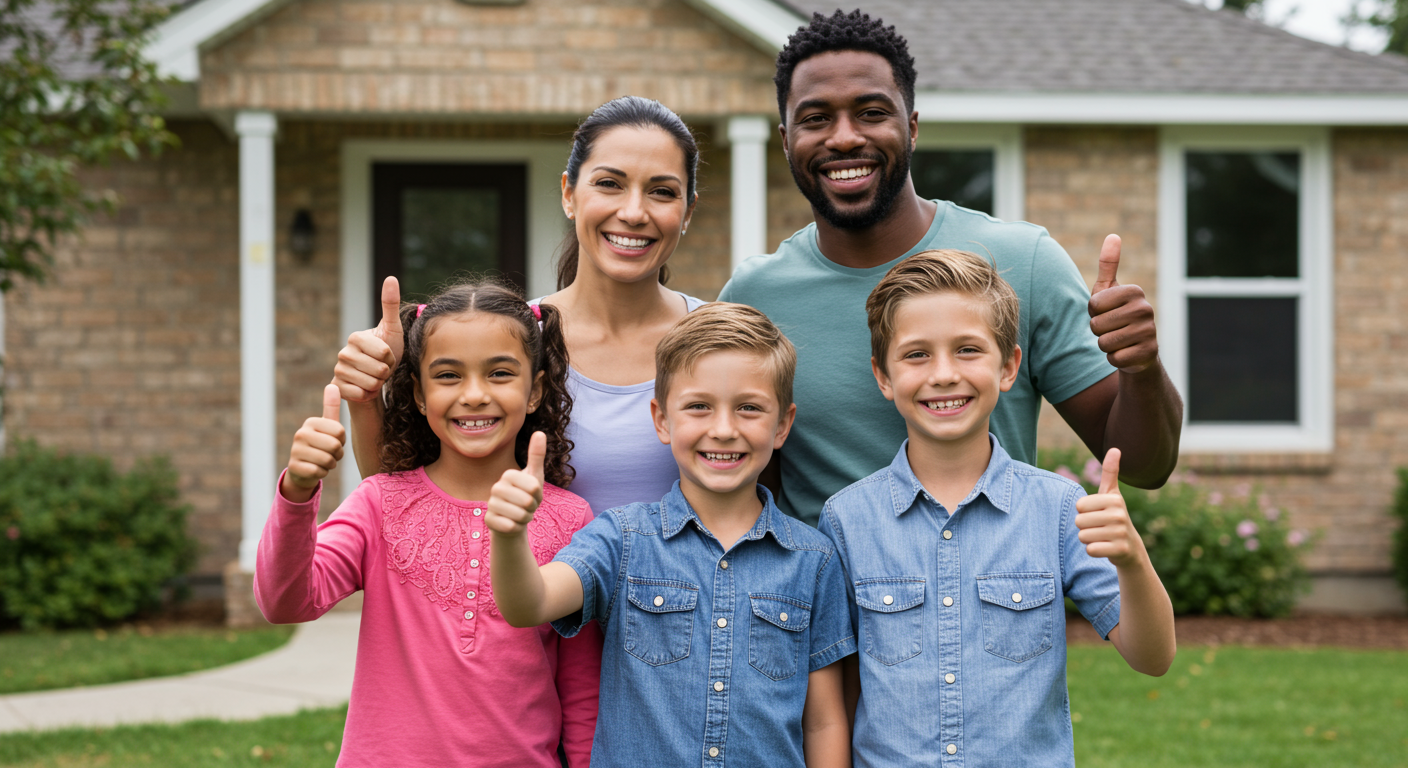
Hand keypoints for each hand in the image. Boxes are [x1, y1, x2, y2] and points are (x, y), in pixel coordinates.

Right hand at [282, 384, 346, 502]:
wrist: (303, 470)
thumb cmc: (320, 445)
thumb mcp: (327, 426)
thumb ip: (331, 408)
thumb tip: (333, 386)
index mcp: (311, 422)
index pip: (340, 432)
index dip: (342, 441)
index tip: (333, 441)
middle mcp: (300, 434)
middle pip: (335, 446)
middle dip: (337, 454)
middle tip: (330, 454)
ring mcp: (295, 450)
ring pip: (328, 460)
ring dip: (331, 464)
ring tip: (323, 461)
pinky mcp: (294, 467)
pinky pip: (320, 472)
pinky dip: (322, 473)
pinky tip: (315, 469)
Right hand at [332, 276, 402, 403]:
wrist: (377, 378)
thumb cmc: (387, 351)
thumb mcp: (392, 329)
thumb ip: (390, 305)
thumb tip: (390, 278)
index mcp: (355, 337)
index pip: (384, 353)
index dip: (391, 357)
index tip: (387, 355)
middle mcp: (343, 352)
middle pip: (379, 369)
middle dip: (386, 372)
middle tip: (382, 368)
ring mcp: (338, 370)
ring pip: (371, 383)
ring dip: (378, 383)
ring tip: (375, 377)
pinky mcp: (338, 387)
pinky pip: (360, 394)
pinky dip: (367, 394)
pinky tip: (365, 388)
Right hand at [487, 431, 545, 537]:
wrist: (515, 519)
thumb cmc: (526, 495)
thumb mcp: (535, 476)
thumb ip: (537, 455)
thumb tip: (539, 432)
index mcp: (508, 474)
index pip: (533, 487)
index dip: (538, 494)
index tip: (533, 493)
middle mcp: (496, 487)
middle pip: (527, 501)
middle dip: (533, 508)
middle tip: (527, 506)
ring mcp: (490, 504)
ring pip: (519, 515)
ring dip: (526, 518)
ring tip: (521, 514)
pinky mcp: (489, 520)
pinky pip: (510, 526)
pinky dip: (517, 527)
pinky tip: (513, 524)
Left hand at [1074, 449, 1145, 568]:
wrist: (1130, 548)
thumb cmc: (1114, 517)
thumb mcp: (1112, 495)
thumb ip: (1110, 472)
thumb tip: (1115, 448)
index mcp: (1114, 499)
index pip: (1079, 505)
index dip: (1084, 512)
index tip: (1097, 514)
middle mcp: (1119, 515)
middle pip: (1079, 521)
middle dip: (1084, 527)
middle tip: (1100, 528)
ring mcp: (1121, 533)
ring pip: (1083, 536)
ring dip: (1089, 539)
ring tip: (1102, 537)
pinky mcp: (1120, 550)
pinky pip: (1091, 550)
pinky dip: (1094, 551)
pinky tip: (1105, 548)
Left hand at [1088, 235, 1157, 373]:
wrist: (1137, 351)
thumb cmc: (1116, 316)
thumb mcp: (1108, 290)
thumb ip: (1108, 264)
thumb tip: (1112, 235)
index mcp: (1134, 291)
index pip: (1093, 305)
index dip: (1094, 313)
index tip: (1106, 313)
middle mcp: (1145, 308)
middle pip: (1097, 325)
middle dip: (1098, 331)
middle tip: (1112, 329)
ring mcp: (1149, 331)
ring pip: (1104, 343)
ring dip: (1105, 345)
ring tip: (1118, 340)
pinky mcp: (1149, 352)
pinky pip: (1115, 358)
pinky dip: (1115, 358)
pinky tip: (1126, 353)